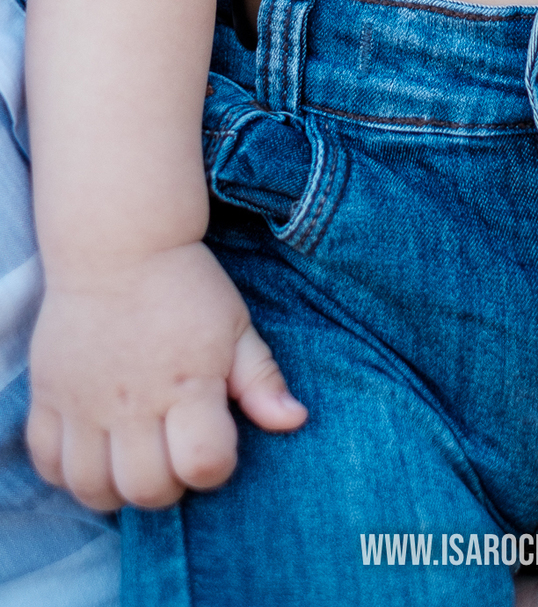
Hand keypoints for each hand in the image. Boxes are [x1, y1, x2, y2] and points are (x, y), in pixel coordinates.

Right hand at [27, 243, 306, 509]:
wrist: (118, 245)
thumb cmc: (186, 287)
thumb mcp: (235, 326)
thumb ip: (262, 380)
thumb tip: (295, 420)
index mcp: (188, 381)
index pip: (203, 463)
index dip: (215, 467)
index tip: (214, 443)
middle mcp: (132, 399)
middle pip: (147, 488)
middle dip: (168, 485)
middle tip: (172, 453)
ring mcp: (84, 401)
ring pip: (91, 487)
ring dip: (115, 488)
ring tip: (131, 459)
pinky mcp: (47, 395)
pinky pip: (46, 463)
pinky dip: (67, 471)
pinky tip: (92, 450)